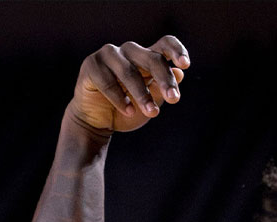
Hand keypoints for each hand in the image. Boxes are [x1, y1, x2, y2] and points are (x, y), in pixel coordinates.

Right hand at [69, 37, 188, 135]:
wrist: (96, 122)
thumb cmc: (126, 109)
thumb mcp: (149, 104)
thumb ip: (162, 90)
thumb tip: (180, 74)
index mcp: (146, 57)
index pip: (165, 44)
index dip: (176, 51)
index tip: (185, 65)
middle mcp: (129, 51)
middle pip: (152, 58)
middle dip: (164, 79)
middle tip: (174, 99)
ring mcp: (109, 55)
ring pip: (130, 72)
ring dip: (142, 94)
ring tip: (152, 113)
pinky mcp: (91, 65)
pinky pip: (108, 81)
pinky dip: (120, 99)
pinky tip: (128, 111)